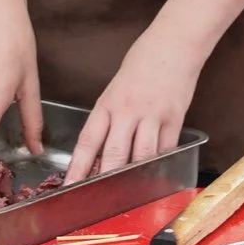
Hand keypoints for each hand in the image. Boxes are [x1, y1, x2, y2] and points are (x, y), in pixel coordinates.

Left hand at [65, 39, 200, 183]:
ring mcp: (153, 116)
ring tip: (126, 193)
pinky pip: (166, 150)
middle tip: (97, 200)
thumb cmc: (142, 63)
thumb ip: (108, 118)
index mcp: (108, 104)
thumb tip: (100, 151)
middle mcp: (129, 112)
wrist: (173, 44)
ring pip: (141, 157)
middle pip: (115, 154)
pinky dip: (159, 165)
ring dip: (133, 177)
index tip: (69, 186)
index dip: (78, 167)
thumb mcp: (115, 89)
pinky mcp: (175, 119)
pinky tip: (154, 175)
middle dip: (105, 181)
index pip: (89, 141)